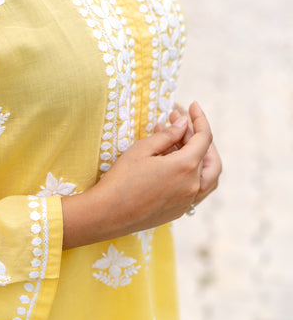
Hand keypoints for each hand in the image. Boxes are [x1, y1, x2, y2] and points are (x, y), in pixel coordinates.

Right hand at [62, 102, 212, 248]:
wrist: (108, 214)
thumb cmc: (121, 179)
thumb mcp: (142, 150)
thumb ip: (167, 135)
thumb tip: (183, 124)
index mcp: (185, 167)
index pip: (204, 138)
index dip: (200, 119)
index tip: (193, 105)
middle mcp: (193, 186)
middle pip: (210, 157)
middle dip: (200, 137)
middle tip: (183, 125)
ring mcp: (188, 201)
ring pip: (209, 176)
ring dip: (202, 157)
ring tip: (183, 143)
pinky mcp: (180, 211)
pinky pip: (198, 189)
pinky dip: (195, 173)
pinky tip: (176, 163)